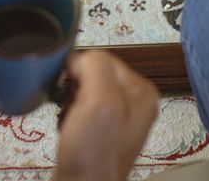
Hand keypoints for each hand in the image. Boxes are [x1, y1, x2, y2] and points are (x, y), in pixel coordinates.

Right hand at [54, 51, 157, 180]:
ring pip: (83, 91)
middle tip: (71, 108)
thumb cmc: (94, 150)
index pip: (104, 58)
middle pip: (93, 74)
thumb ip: (95, 66)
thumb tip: (77, 58)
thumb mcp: (100, 100)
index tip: (70, 89)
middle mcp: (134, 103)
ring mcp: (117, 119)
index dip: (81, 69)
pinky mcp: (100, 134)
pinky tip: (66, 128)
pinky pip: (79, 110)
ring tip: (68, 120)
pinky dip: (67, 116)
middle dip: (74, 87)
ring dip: (69, 102)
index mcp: (142, 90)